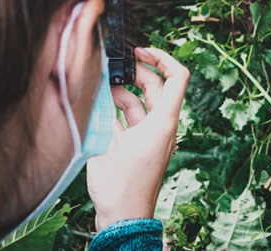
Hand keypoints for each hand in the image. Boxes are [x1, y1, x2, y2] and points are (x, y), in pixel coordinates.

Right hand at [87, 47, 189, 229]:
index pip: (177, 76)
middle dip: (136, 71)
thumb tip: (92, 85)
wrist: (123, 220)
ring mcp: (153, 138)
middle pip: (157, 86)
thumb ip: (100, 111)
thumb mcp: (106, 142)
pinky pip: (133, 119)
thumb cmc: (120, 186)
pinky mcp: (141, 147)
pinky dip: (118, 108)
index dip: (162, 57)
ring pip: (142, 102)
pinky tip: (99, 104)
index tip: (138, 50)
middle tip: (112, 64)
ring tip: (100, 83)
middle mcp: (163, 127)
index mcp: (164, 121)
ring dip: (123, 90)